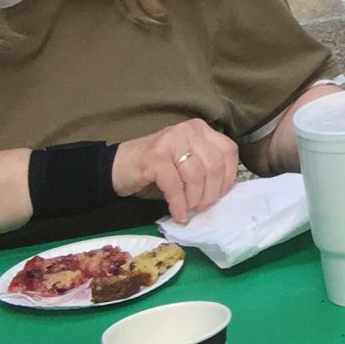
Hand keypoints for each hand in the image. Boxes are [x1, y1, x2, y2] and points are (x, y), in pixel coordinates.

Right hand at [112, 119, 240, 222]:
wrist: (116, 167)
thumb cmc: (156, 169)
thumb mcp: (186, 165)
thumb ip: (205, 171)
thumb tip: (223, 195)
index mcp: (200, 129)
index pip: (228, 151)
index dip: (228, 177)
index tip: (220, 196)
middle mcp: (188, 130)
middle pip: (214, 165)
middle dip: (211, 192)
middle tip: (202, 208)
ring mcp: (171, 141)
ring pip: (196, 175)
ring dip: (194, 200)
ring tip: (189, 211)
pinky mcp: (154, 157)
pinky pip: (175, 185)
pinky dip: (178, 204)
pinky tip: (177, 214)